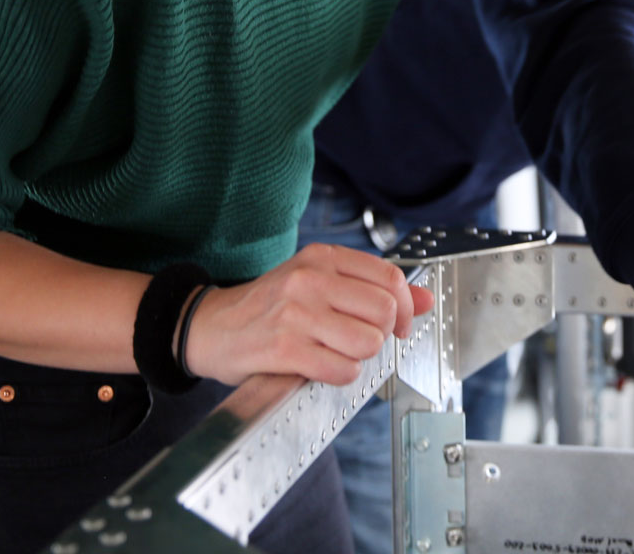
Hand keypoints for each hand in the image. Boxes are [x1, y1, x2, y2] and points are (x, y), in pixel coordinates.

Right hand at [182, 243, 432, 386]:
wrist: (208, 326)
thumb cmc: (268, 306)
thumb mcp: (317, 282)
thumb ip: (371, 288)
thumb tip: (425, 299)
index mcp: (321, 257)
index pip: (390, 278)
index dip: (406, 307)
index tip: (399, 325)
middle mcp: (310, 279)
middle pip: (385, 312)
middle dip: (382, 335)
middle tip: (361, 340)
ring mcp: (296, 314)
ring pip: (368, 343)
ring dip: (360, 357)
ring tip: (336, 352)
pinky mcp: (284, 349)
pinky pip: (342, 369)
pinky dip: (340, 376)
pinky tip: (321, 367)